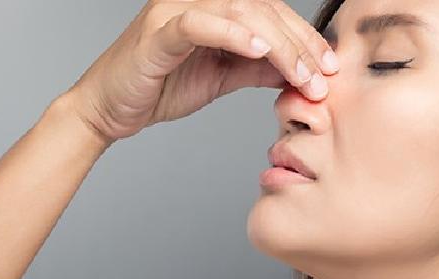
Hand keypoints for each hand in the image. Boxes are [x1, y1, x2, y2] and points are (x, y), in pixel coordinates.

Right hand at [64, 0, 338, 141]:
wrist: (109, 109)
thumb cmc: (159, 87)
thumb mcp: (221, 77)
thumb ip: (256, 69)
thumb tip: (295, 72)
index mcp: (213, 8)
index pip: (269, 10)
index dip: (303, 36)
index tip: (329, 66)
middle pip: (261, 8)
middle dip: (299, 44)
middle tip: (323, 77)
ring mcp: (174, 11)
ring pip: (239, 12)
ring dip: (277, 45)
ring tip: (302, 75)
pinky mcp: (157, 32)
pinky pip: (199, 24)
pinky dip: (231, 34)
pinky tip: (259, 51)